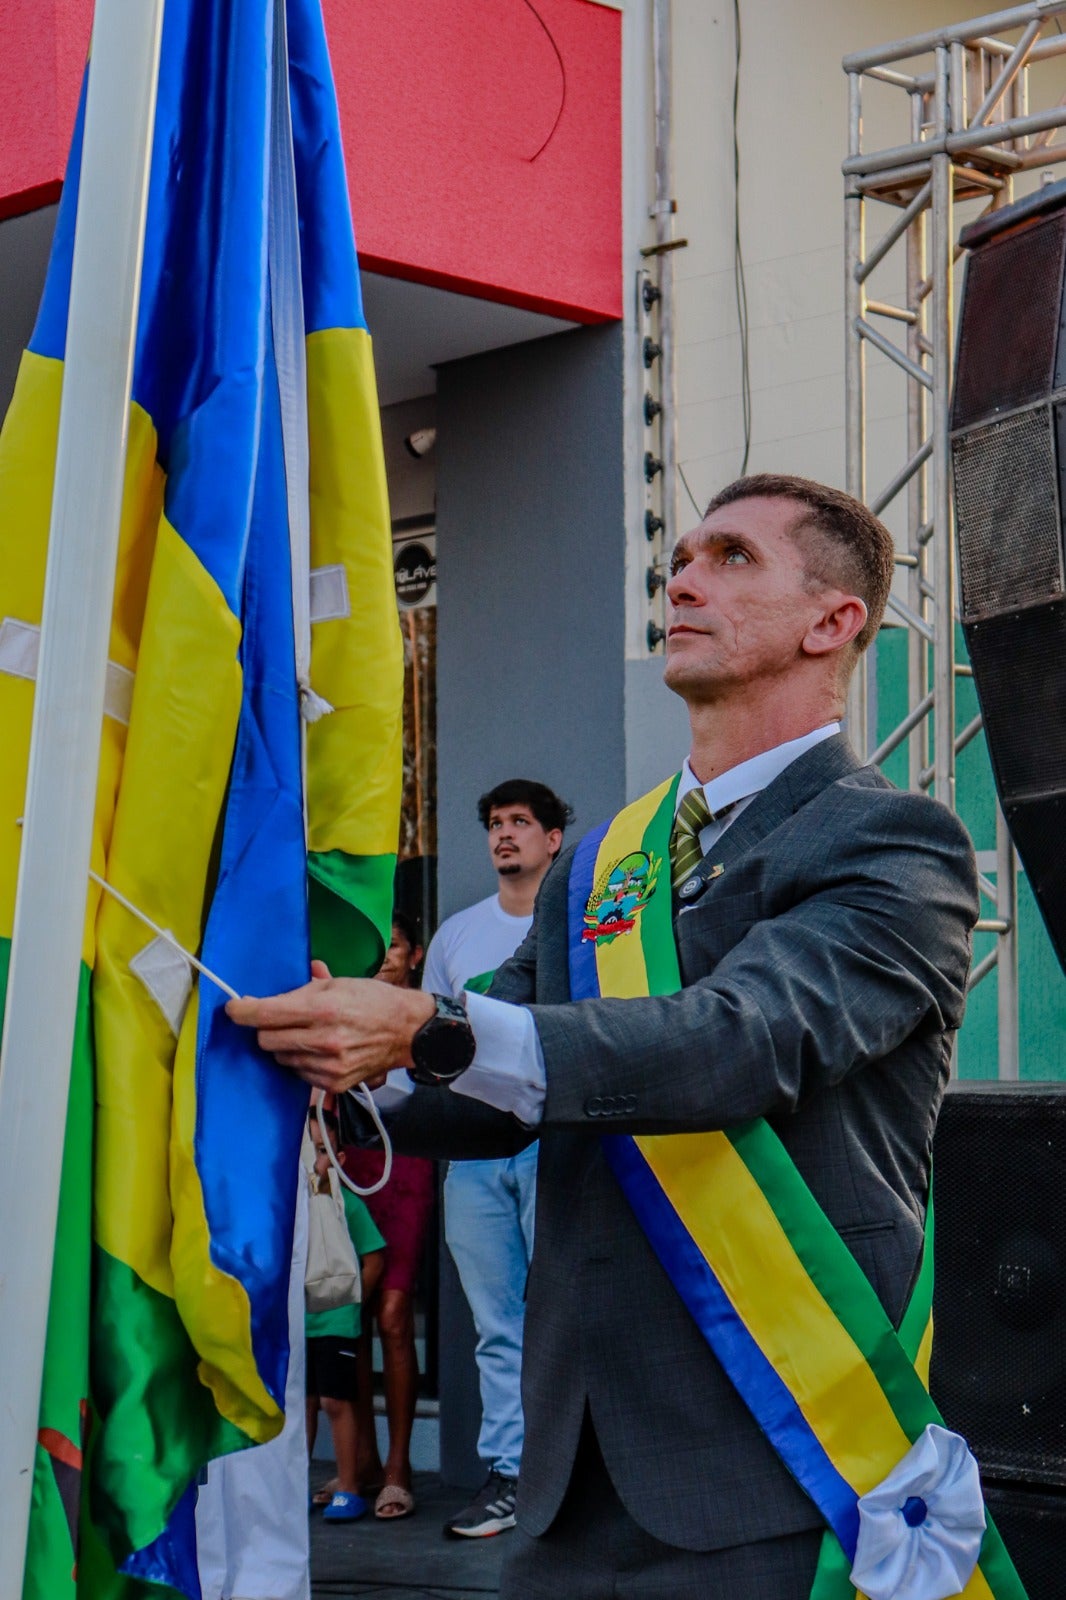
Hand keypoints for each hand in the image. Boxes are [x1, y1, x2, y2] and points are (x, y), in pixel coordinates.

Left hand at [226, 959, 434, 1091]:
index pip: (265, 1014)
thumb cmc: (375, 1002)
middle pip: (266, 1040)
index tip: (234, 1009)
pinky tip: (317, 1050)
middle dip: (265, 1029)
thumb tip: (272, 994)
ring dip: (284, 1046)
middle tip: (276, 1019)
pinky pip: (298, 1073)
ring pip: (280, 1058)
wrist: (408, 1032)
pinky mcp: (333, 1084)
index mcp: (324, 1009)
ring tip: (305, 1034)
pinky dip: (300, 1061)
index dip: (243, 1011)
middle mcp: (324, 1040)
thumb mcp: (340, 983)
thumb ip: (303, 989)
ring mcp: (328, 1066)